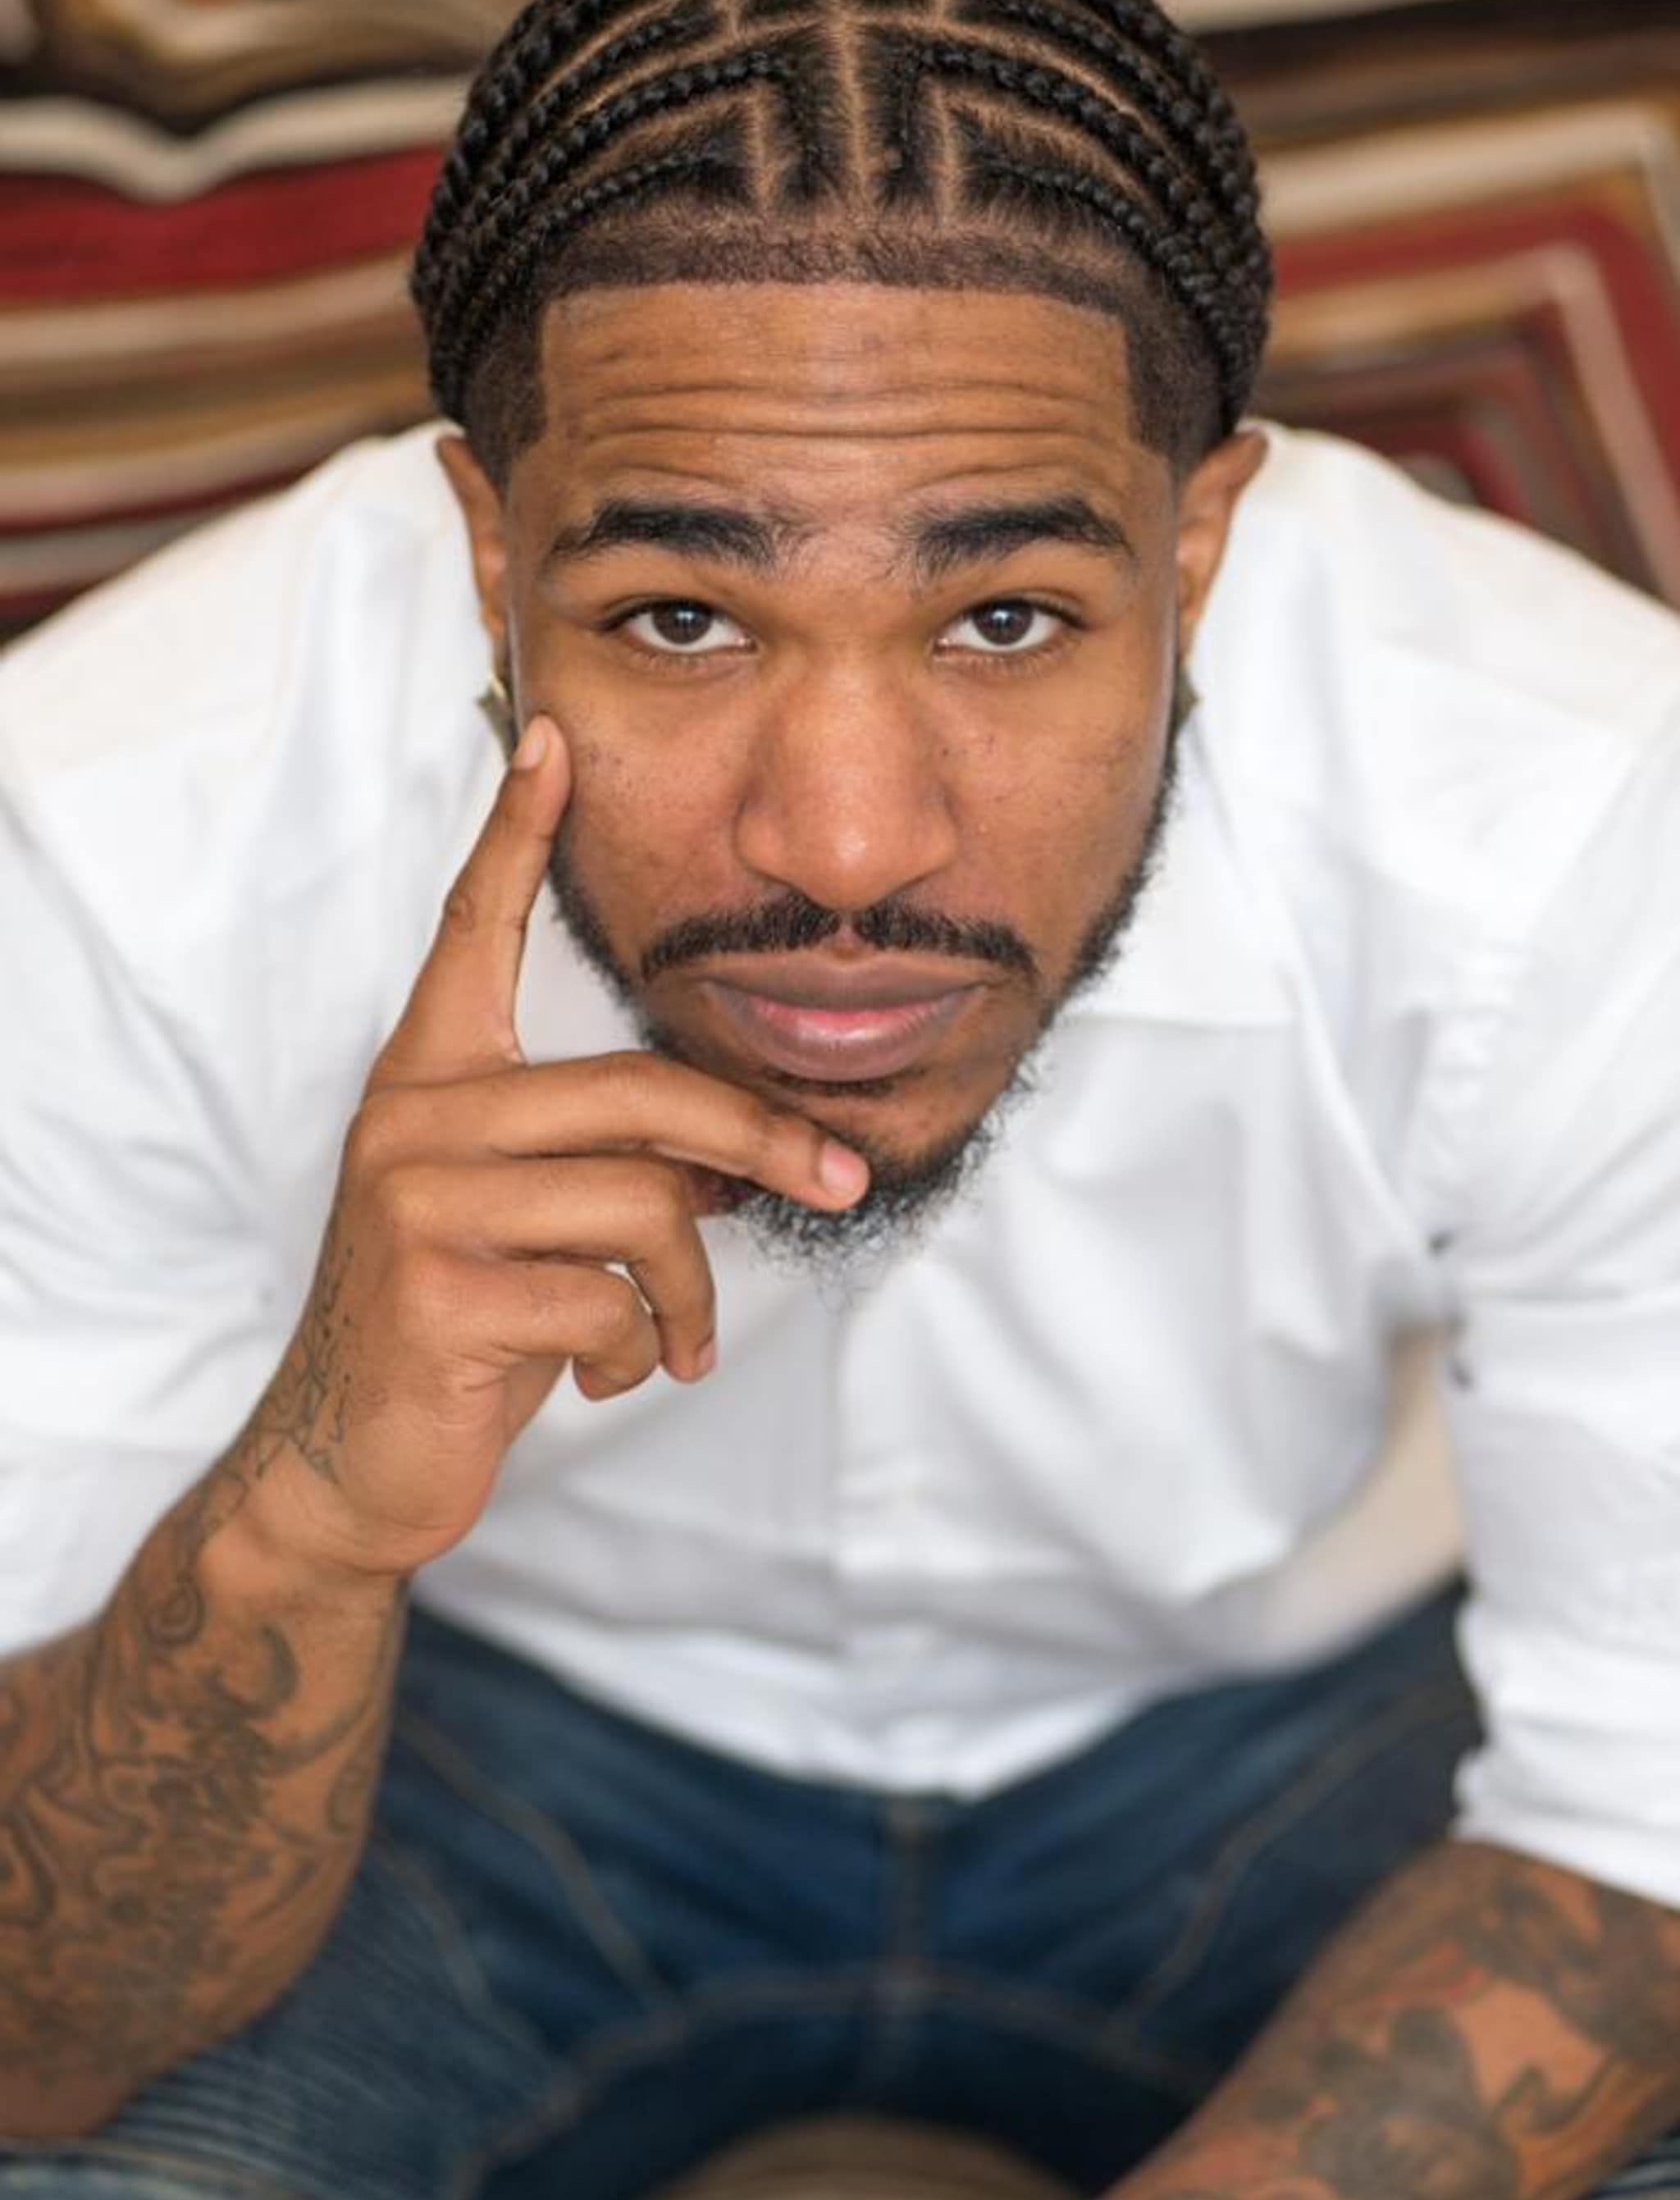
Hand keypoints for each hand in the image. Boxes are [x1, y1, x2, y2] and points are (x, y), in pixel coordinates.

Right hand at [247, 712, 868, 1581]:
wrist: (352, 1459)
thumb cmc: (463, 1323)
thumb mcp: (533, 1222)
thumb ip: (610, 1160)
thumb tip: (749, 1153)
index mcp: (431, 1079)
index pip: (471, 933)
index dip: (513, 836)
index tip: (552, 741)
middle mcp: (413, 1116)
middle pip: (644, 1092)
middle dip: (765, 1144)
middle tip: (838, 1182)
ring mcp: (417, 1199)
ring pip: (646, 1204)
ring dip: (691, 1290)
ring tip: (674, 1337)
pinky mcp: (438, 1289)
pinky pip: (612, 1298)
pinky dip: (641, 1349)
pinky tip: (604, 1376)